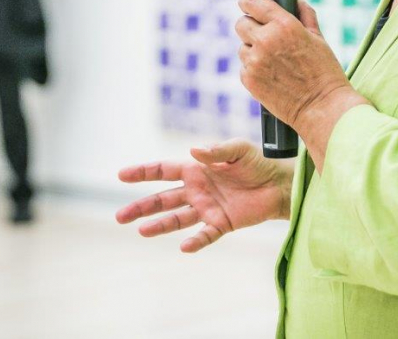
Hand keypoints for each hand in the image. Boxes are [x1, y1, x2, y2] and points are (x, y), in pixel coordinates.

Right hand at [116, 139, 293, 252]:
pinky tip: (184, 247)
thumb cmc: (256, 163)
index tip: (122, 175)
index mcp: (195, 169)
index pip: (163, 171)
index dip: (142, 172)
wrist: (278, 185)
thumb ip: (216, 151)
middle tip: (120, 216)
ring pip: (177, 219)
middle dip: (141, 207)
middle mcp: (196, 190)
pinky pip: (205, 234)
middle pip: (162, 199)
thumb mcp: (238, 150)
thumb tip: (193, 151)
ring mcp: (206, 208)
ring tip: (141, 231)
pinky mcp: (221, 223)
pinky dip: (195, 241)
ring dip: (159, 225)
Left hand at [235, 0, 353, 129]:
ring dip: (253, 50)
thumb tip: (295, 0)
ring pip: (242, 47)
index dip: (248, 2)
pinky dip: (254, 69)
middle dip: (251, 27)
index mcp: (284, 25)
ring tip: (275, 62)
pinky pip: (244, 66)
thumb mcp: (318, 38)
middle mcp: (265, 40)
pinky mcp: (249, 80)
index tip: (248, 4)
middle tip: (265, 36)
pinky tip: (272, 75)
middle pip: (241, 23)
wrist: (322, 107)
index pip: (251, 2)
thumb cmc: (324, 72)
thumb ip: (304, 14)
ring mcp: (254, 61)